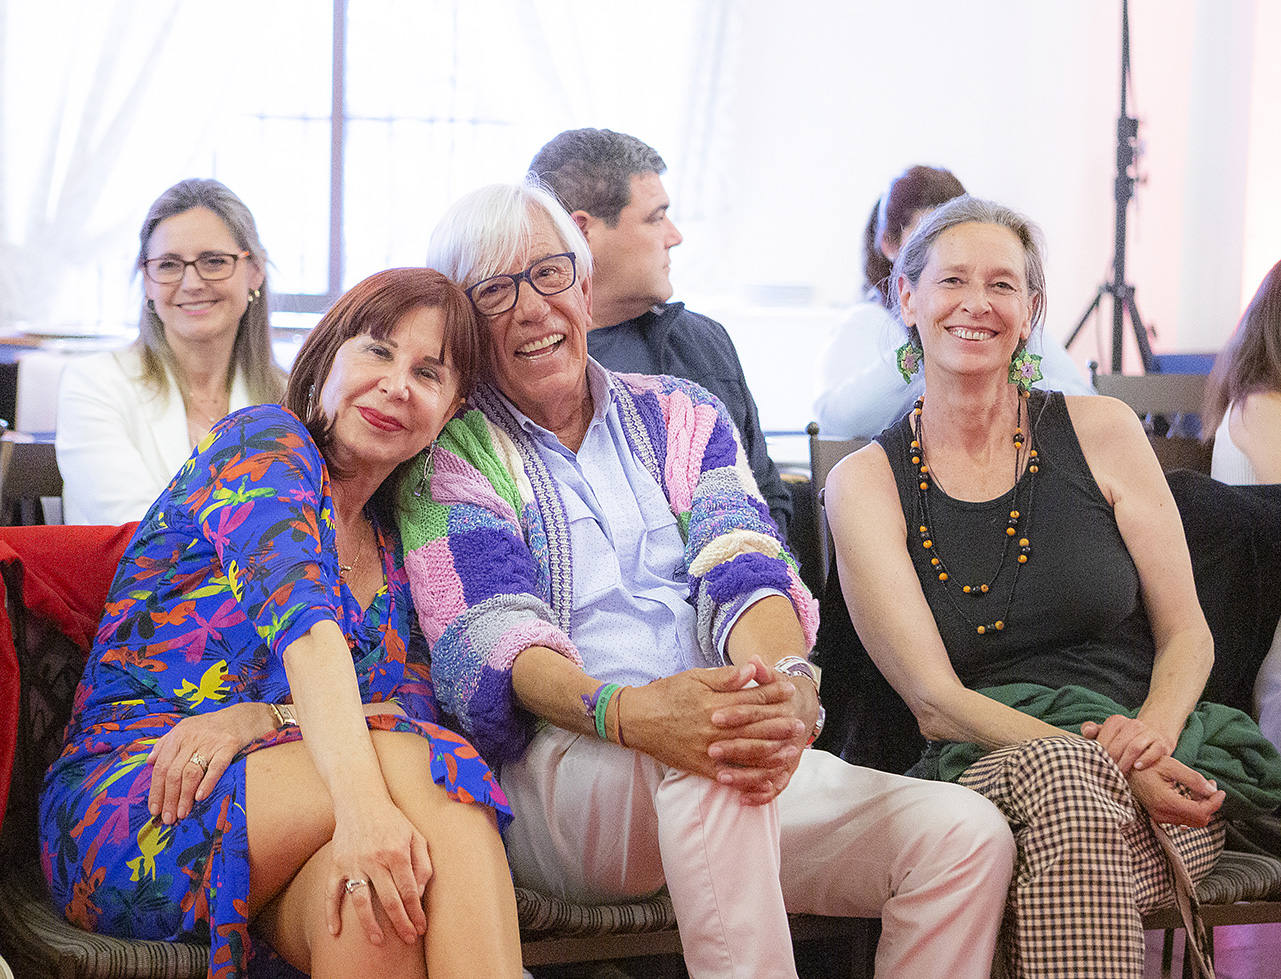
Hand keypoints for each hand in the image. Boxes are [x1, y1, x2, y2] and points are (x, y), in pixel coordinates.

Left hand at [147, 703, 274, 824]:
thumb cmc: (211, 726)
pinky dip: (207, 782)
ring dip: (184, 796)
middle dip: (169, 798)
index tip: (154, 809)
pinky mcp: (228, 746)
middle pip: (174, 773)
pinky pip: (216, 766)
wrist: (242, 715)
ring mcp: (210, 742)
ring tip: (182, 814)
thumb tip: (149, 761)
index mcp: (178, 735)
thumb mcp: (185, 728)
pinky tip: (201, 797)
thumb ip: (165, 743)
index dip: (156, 790)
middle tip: (167, 818)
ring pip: (191, 773)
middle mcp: (191, 738)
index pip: (161, 767)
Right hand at [326, 796, 432, 945]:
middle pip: (389, 900)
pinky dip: (331, 913)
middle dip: (401, 923)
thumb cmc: (392, 821)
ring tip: (379, 941)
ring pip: (360, 900)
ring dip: (370, 924)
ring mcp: (353, 862)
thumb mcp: (415, 836)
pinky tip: (335, 931)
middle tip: (408, 939)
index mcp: (397, 852)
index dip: (416, 912)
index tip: (421, 928)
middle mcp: (375, 859)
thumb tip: (419, 894)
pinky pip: (331, 892)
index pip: (409, 891)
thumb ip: (422, 864)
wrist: (361, 800)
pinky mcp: (337, 864)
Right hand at [622, 661, 804, 797]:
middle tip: (799, 725)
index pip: (750, 699)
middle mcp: (714, 728)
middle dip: (779, 726)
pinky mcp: (701, 767)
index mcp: (713, 703)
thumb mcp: (694, 677)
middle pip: (754, 728)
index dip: (771, 694)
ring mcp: (708, 750)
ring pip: (746, 754)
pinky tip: (766, 779)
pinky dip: (749, 779)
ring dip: (772, 753)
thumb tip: (751, 670)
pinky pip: (730, 776)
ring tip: (791, 751)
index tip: (789, 690)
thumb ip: (724, 677)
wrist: (636, 720)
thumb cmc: (666, 694)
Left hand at [1081, 714, 1174, 773]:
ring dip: (1125, 762)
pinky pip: (1154, 751)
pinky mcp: (1162, 743)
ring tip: (1120, 774)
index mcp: (1117, 721)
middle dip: (1112, 760)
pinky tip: (1137, 767)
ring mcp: (1148, 733)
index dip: (1100, 751)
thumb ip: (1094, 731)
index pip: (1105, 736)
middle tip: (1107, 774)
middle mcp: (1133, 724)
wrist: (1154, 734)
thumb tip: (1086, 731)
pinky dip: (1145, 759)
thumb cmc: (1125, 738)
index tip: (1096, 764)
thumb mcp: (1109, 733)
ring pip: (1134, 747)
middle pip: (1118, 744)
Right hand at [1128, 755, 1224, 826]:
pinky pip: (1182, 819)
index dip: (1215, 803)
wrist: (1124, 768)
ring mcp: (1159, 816)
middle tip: (1211, 788)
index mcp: (1166, 801)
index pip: (1200, 812)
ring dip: (1201, 808)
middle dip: (1210, 805)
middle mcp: (1162, 813)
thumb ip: (1194, 779)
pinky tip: (1191, 796)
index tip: (1220, 791)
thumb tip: (1212, 790)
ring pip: (1192, 821)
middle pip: (1199, 820)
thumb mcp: (1172, 766)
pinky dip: (1191, 809)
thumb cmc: (1146, 764)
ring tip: (1201, 789)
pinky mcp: (1158, 815)